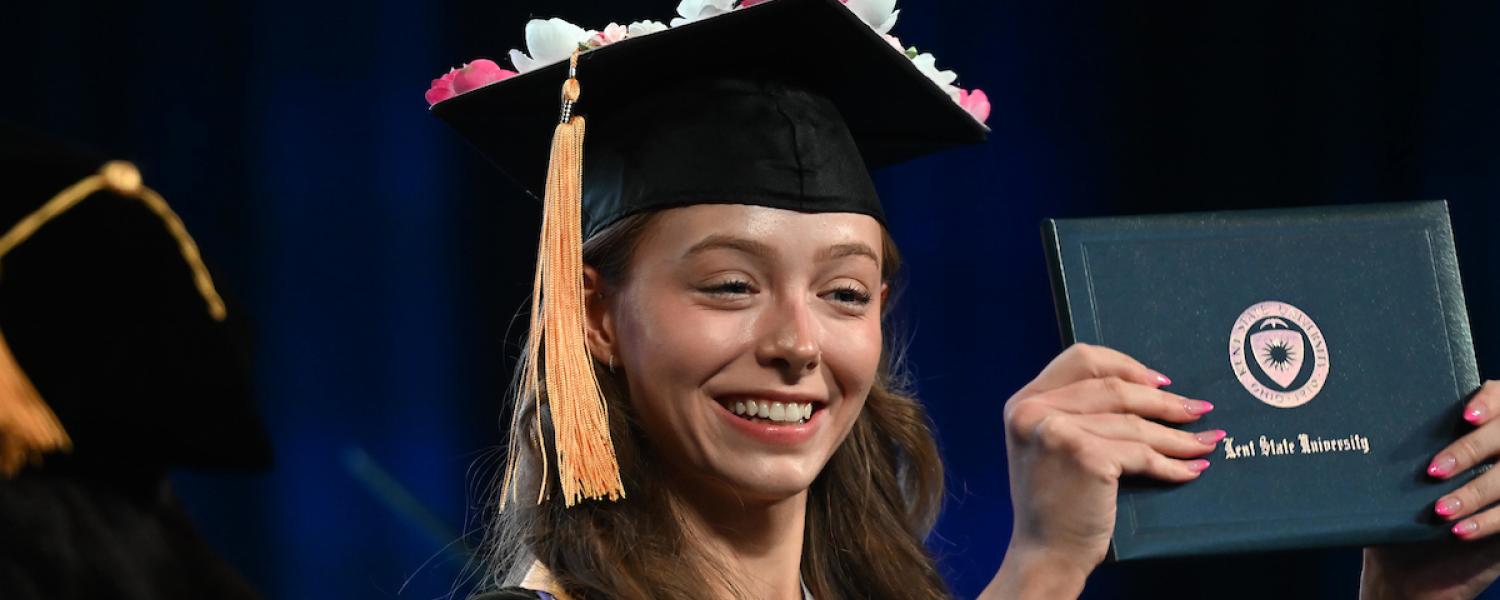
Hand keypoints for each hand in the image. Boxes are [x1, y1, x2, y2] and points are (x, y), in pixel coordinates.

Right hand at [980, 343, 1221, 598]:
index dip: (1126, 366)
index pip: (1081, 358)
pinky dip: (1171, 464)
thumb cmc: (1054, 505)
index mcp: (1024, 402)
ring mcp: (1058, 430)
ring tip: (1206, 442)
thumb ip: (1074, 413)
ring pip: (1133, 422)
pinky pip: (1142, 453)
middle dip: (1164, 401)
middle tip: (1199, 410)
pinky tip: (1191, 469)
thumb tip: (1143, 388)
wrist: (1045, 554)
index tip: (1160, 382)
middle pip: (1115, 389)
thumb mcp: (1048, 446)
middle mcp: (1034, 410)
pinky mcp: (1085, 455)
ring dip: (1177, 435)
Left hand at [1362, 381, 1499, 599]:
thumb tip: (1366, 416)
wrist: (1407, 571)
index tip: (1466, 415)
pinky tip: (1459, 531)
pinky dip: (1488, 521)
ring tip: (1440, 510)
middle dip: (1470, 450)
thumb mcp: (1395, 478)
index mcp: (1476, 430)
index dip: (1490, 401)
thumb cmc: (1396, 515)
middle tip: (1434, 470)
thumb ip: (1401, 446)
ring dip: (1475, 492)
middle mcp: (1499, 454)